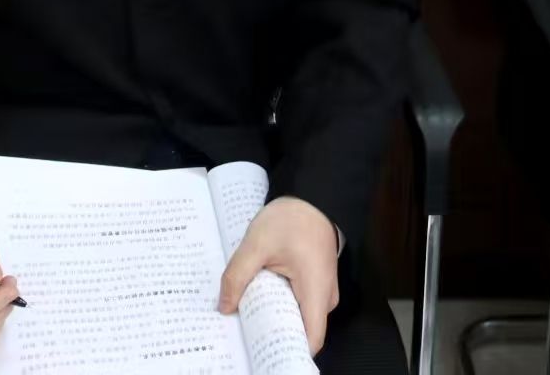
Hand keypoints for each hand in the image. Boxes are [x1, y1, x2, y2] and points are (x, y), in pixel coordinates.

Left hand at [218, 197, 338, 353]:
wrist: (311, 197)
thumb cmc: (291, 218)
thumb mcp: (257, 243)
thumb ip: (237, 275)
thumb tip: (224, 307)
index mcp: (316, 291)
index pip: (310, 339)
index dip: (288, 351)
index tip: (263, 351)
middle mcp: (325, 297)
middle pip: (301, 331)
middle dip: (273, 335)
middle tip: (243, 330)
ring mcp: (321, 292)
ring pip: (298, 318)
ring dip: (274, 318)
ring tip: (247, 313)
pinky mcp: (314, 285)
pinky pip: (298, 304)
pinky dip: (278, 305)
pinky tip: (258, 298)